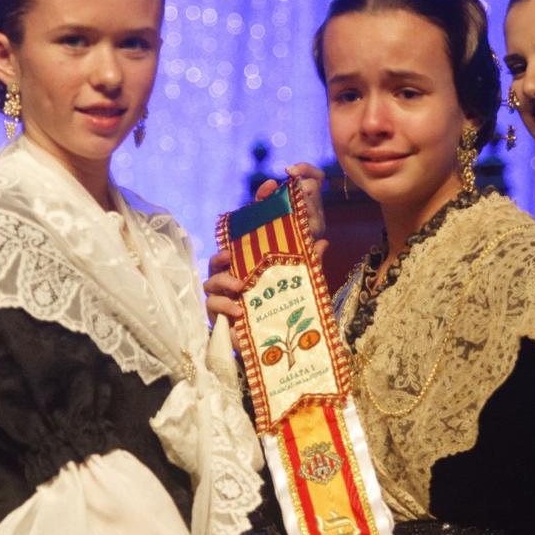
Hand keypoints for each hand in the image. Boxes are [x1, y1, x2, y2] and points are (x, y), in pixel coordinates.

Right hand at [205, 167, 329, 324]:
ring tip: (240, 286)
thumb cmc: (283, 312)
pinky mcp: (218, 316)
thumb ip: (309, 266)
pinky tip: (238, 310)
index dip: (258, 204)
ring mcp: (223, 295)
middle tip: (231, 252)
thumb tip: (322, 242)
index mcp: (252, 263)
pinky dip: (224, 306)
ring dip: (224, 281)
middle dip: (223, 251)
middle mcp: (234, 275)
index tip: (271, 186)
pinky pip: (213, 306)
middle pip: (220, 255)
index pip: (250, 230)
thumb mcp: (302, 287)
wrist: (274, 349)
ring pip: (212, 280)